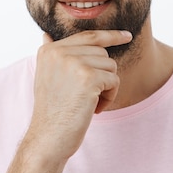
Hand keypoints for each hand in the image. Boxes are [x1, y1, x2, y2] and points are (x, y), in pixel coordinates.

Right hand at [27, 30, 132, 162]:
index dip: (110, 35)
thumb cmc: (51, 111)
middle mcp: (60, 52)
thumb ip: (52, 55)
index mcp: (50, 50)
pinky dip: (109, 97)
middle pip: (102, 52)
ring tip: (89, 103)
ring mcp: (74, 63)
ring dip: (106, 87)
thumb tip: (46, 34)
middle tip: (88, 96)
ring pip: (110, 66)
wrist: (48, 138)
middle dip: (102, 75)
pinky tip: (94, 109)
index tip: (127, 35)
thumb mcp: (45, 76)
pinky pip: (114, 80)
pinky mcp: (89, 77)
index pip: (87, 35)